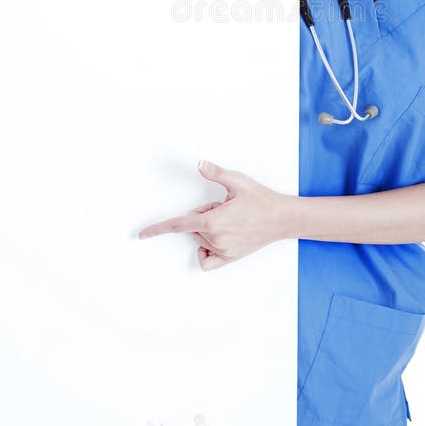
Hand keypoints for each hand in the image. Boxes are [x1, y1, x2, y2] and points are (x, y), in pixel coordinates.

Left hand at [138, 160, 290, 269]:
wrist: (282, 218)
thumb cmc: (261, 200)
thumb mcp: (238, 182)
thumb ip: (216, 173)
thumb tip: (200, 164)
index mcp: (213, 221)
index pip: (178, 225)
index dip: (158, 229)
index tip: (142, 234)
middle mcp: (215, 239)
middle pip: (194, 227)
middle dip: (203, 215)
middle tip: (224, 206)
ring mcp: (223, 250)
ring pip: (201, 240)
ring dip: (208, 229)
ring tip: (230, 219)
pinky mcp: (231, 257)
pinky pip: (208, 261)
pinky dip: (206, 251)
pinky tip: (214, 242)